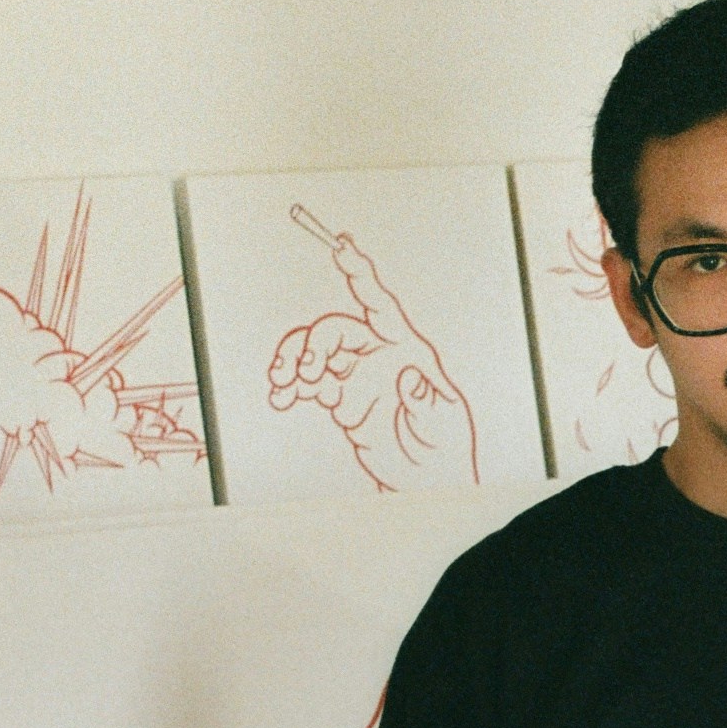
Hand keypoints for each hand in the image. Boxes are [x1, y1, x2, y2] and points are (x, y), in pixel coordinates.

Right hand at [270, 213, 479, 488]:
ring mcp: (356, 375)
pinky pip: (306, 381)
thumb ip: (426, 400)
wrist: (427, 479)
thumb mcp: (443, 424)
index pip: (381, 306)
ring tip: (283, 384)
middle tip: (308, 374)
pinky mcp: (339, 397)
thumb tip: (408, 377)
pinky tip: (282, 397)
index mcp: (408, 351)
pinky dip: (290, 386)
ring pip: (314, 352)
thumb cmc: (445, 448)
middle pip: (335, 332)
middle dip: (315, 346)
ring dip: (293, 362)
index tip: (343, 248)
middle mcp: (378, 355)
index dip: (361, 275)